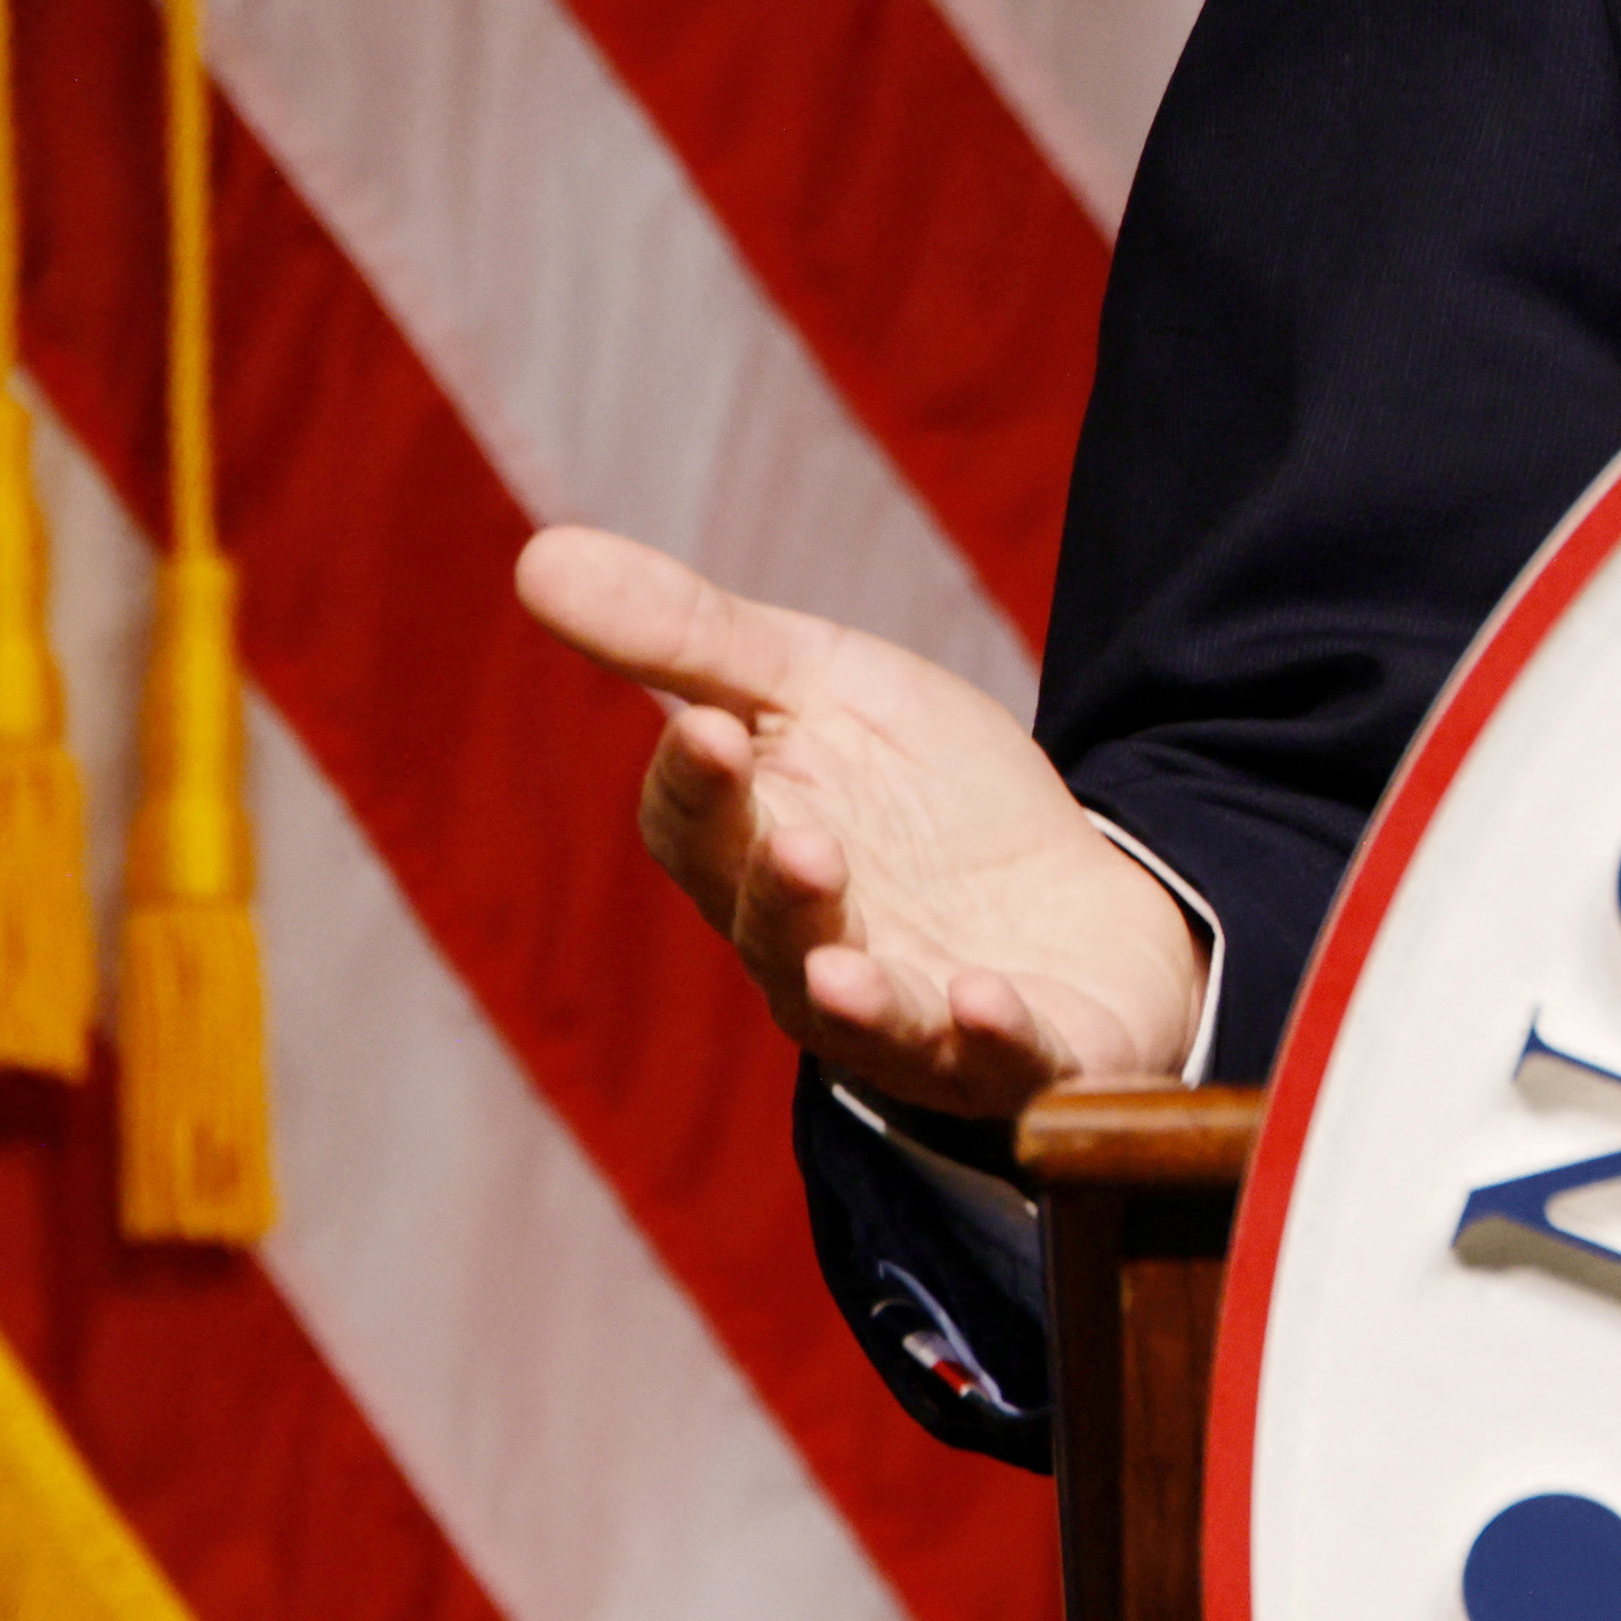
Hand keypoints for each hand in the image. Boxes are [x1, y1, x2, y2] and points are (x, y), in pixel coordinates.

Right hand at [515, 526, 1206, 1121]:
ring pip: (871, 1024)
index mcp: (755, 860)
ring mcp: (917, 1021)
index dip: (701, 786)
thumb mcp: (823, 688)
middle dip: (782, 892)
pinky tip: (988, 999)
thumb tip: (537, 554)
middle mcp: (816, 959)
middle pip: (778, 930)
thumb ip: (693, 639)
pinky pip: (1002, 1066)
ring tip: (847, 971)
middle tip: (801, 842)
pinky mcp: (1026, 1057)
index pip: (700, 829)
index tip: (709, 730)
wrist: (1084, 897)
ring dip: (859, 999)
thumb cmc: (926, 798)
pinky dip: (992, 1040)